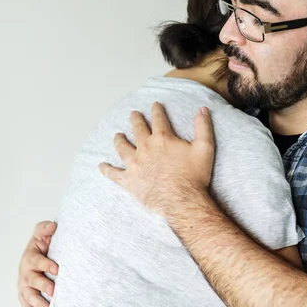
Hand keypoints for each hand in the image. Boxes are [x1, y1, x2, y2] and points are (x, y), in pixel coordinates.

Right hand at [18, 221, 58, 306]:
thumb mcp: (42, 234)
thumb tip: (53, 225)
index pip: (37, 261)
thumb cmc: (41, 245)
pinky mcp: (26, 296)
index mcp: (30, 258)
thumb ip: (45, 229)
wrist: (37, 254)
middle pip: (32, 281)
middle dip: (42, 286)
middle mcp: (25, 273)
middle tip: (53, 290)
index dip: (46, 264)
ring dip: (37, 303)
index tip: (57, 268)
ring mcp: (25, 286)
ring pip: (29, 296)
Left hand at [99, 102, 214, 216]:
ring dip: (119, 140)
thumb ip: (203, 126)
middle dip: (135, 120)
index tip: (155, 105)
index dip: (157, 110)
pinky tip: (101, 166)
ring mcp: (135, 164)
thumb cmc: (194, 176)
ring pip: (123, 148)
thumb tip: (203, 109)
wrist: (182, 201)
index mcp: (162, 139)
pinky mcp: (129, 181)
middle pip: (137, 129)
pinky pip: (114, 174)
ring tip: (117, 135)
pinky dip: (107, 169)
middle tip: (133, 114)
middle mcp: (145, 148)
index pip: (158, 119)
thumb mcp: (205, 148)